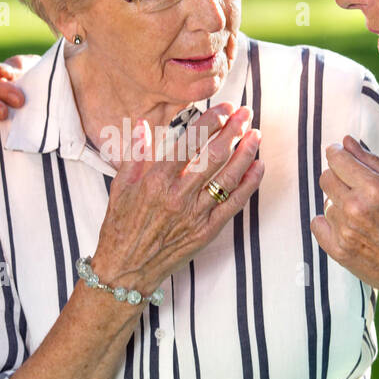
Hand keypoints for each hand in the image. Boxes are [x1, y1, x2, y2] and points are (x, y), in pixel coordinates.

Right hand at [90, 104, 264, 294]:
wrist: (126, 269)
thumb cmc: (120, 227)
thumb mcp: (120, 186)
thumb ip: (135, 154)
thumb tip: (143, 124)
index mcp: (155, 182)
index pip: (189, 143)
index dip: (210, 122)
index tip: (223, 109)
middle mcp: (177, 197)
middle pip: (213, 156)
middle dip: (234, 130)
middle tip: (246, 113)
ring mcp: (195, 216)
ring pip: (228, 178)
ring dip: (246, 153)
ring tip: (256, 134)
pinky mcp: (207, 232)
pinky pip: (234, 205)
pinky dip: (249, 185)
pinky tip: (258, 166)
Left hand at [311, 134, 378, 305]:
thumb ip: (373, 163)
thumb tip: (347, 142)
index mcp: (374, 189)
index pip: (337, 160)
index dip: (336, 153)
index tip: (338, 154)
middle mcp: (355, 208)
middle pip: (326, 178)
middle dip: (337, 176)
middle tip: (354, 186)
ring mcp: (344, 231)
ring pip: (326, 202)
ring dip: (338, 203)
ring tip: (361, 214)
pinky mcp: (337, 250)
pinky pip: (317, 224)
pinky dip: (327, 222)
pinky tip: (346, 226)